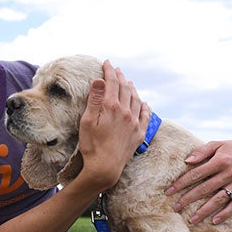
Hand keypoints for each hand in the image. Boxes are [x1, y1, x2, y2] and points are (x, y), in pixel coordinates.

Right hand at [78, 60, 149, 189]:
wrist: (105, 168)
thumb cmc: (91, 145)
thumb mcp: (87, 121)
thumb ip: (94, 100)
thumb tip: (100, 80)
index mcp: (111, 107)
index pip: (112, 82)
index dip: (109, 71)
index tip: (106, 63)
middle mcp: (126, 112)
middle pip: (125, 89)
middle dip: (120, 77)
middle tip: (116, 70)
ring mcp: (134, 123)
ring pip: (136, 99)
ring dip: (131, 88)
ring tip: (128, 82)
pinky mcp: (139, 134)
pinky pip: (145, 115)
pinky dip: (143, 106)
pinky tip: (142, 102)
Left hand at [166, 139, 231, 223]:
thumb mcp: (218, 144)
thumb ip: (202, 151)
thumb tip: (187, 161)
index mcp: (221, 161)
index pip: (196, 174)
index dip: (181, 183)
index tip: (169, 191)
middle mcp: (231, 172)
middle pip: (205, 188)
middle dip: (188, 199)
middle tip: (175, 208)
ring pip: (219, 199)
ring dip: (204, 211)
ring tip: (192, 220)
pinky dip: (225, 214)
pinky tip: (214, 221)